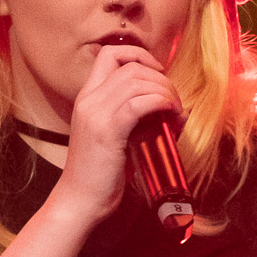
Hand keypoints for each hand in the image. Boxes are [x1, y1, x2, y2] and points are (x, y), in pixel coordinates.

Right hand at [54, 42, 182, 225]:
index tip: (157, 72)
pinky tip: (170, 114)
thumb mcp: (115, 140)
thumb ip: (137, 122)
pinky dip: (160, 103)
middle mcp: (89, 100)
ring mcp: (96, 114)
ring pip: (137, 81)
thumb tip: (177, 114)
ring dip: (164, 89)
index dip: (138, 55)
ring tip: (175, 108)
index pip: (109, 55)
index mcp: (86, 98)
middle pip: (130, 66)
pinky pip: (139, 103)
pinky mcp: (108, 131)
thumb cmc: (99, 176)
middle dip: (159, 76)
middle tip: (173, 97)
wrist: (79, 201)